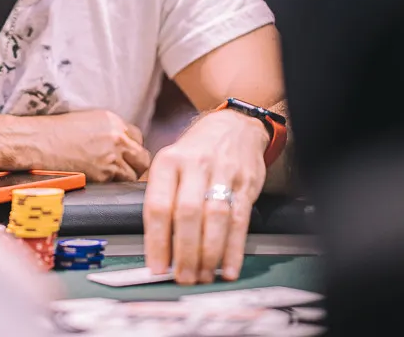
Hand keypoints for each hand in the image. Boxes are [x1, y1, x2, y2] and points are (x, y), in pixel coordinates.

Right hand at [32, 110, 151, 181]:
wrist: (37, 142)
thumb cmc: (53, 132)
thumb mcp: (86, 121)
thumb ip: (107, 131)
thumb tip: (118, 146)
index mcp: (113, 121)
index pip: (137, 137)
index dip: (131, 148)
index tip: (125, 156)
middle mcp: (117, 137)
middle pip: (142, 157)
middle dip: (135, 165)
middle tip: (124, 171)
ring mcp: (112, 157)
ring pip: (134, 174)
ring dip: (124, 177)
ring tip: (109, 179)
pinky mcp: (104, 174)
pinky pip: (119, 184)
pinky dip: (112, 186)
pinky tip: (99, 182)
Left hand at [142, 109, 268, 284]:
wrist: (233, 125)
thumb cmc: (195, 153)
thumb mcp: (170, 163)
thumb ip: (163, 199)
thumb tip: (157, 248)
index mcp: (168, 162)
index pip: (158, 205)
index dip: (157, 240)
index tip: (157, 267)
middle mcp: (194, 165)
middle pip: (187, 213)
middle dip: (184, 252)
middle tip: (182, 277)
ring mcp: (222, 172)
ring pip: (215, 218)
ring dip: (208, 253)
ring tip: (202, 276)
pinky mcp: (246, 183)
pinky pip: (240, 220)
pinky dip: (234, 249)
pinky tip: (228, 267)